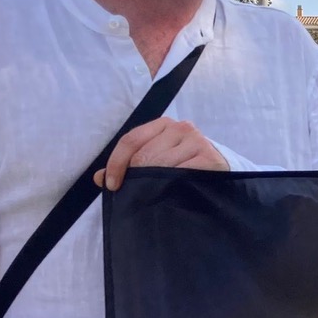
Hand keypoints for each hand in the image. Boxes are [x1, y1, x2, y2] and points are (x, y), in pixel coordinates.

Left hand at [94, 117, 228, 190]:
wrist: (219, 169)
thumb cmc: (181, 165)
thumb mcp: (155, 159)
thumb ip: (128, 165)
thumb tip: (98, 177)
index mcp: (164, 124)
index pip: (131, 140)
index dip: (116, 163)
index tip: (112, 185)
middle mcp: (182, 127)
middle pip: (144, 155)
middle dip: (135, 177)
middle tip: (135, 193)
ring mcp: (197, 141)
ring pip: (161, 167)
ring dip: (153, 184)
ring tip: (154, 193)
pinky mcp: (209, 158)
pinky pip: (181, 175)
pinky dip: (172, 186)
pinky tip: (172, 192)